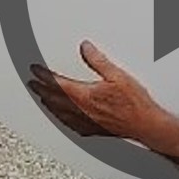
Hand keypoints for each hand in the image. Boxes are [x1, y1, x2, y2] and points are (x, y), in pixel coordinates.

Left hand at [27, 41, 162, 141]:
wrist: (146, 124)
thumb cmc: (135, 104)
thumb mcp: (118, 75)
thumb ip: (98, 61)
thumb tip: (86, 48)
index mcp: (85, 96)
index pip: (57, 84)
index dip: (44, 76)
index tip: (35, 70)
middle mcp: (82, 111)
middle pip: (54, 99)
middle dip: (41, 89)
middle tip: (32, 83)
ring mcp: (86, 122)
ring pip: (59, 113)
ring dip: (48, 104)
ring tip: (42, 98)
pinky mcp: (92, 129)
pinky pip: (70, 124)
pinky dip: (61, 118)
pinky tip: (61, 117)